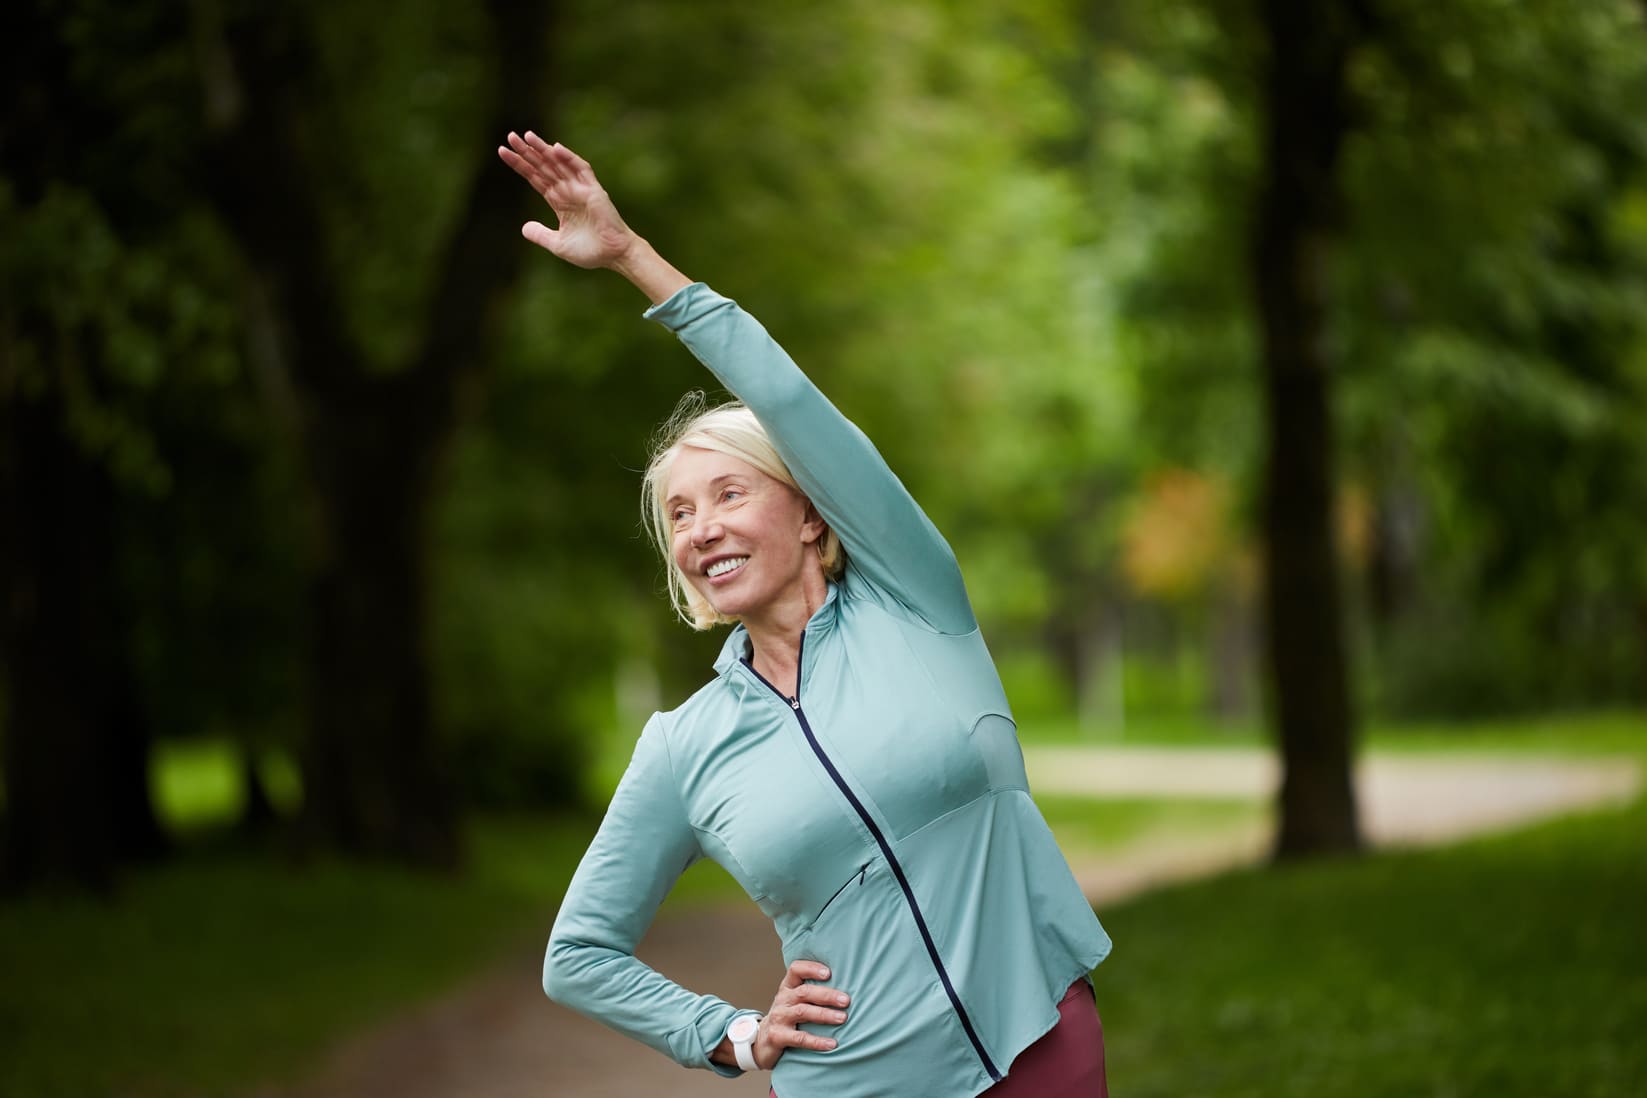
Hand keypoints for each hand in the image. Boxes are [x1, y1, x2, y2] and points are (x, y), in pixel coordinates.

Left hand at [496, 132, 638, 269]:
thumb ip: (541, 235)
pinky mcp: (594, 190)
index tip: (502, 151)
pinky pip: (581, 169)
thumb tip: (523, 228)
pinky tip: (555, 148)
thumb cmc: (590, 251)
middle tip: (510, 136)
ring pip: (558, 164)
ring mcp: (580, 189)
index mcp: (558, 201)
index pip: (535, 178)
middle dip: (527, 152)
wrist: (613, 256)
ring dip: (543, 150)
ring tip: (527, 136)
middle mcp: (568, 191)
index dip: (519, 165)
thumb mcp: (558, 245)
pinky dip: (569, 158)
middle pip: (543, 167)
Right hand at [754, 960, 849, 1068]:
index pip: (796, 970)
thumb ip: (811, 993)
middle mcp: (782, 1000)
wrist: (761, 1042)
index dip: (811, 968)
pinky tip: (832, 1044)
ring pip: (803, 1012)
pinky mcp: (778, 1036)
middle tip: (846, 1000)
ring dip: (825, 1014)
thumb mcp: (793, 1001)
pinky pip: (800, 1038)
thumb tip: (845, 989)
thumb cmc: (786, 1018)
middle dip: (827, 995)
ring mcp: (779, 1017)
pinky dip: (817, 1041)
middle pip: (804, 992)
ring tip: (842, 1018)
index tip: (829, 973)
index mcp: (787, 988)